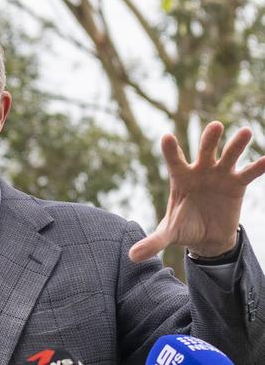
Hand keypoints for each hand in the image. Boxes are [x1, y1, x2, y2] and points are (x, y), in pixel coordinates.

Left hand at [129, 121, 264, 262]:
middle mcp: (200, 171)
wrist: (207, 237)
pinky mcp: (237, 184)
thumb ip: (152, 242)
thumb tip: (131, 256)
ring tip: (246, 132)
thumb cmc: (184, 228)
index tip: (166, 137)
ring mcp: (219, 175)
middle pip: (204, 152)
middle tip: (215, 126)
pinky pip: (249, 173)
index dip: (170, 150)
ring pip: (228, 157)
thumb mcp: (168, 235)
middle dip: (209, 140)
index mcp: (180, 178)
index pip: (174, 161)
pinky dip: (258, 166)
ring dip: (236, 145)